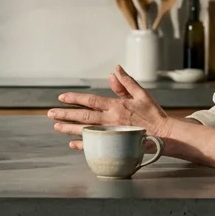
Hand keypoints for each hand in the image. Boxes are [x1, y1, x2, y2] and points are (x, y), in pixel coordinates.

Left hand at [47, 66, 170, 149]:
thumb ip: (126, 82)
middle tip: (50, 113)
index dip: (75, 99)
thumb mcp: (141, 94)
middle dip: (65, 114)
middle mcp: (111, 120)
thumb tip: (114, 70)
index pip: (91, 101)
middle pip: (84, 116)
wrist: (165, 135)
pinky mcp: (115, 144)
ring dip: (69, 129)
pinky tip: (72, 144)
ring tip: (56, 126)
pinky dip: (83, 145)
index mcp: (116, 106)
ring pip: (86, 130)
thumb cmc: (154, 113)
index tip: (61, 97)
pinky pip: (96, 145)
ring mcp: (111, 133)